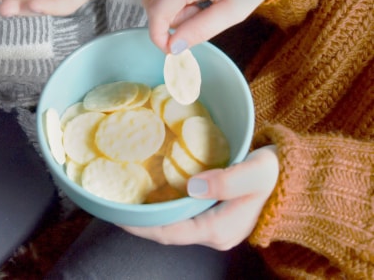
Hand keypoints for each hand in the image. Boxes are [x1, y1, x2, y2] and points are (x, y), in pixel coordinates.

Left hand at [123, 146, 278, 249]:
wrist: (296, 177)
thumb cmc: (277, 173)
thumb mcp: (256, 172)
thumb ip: (227, 180)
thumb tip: (192, 186)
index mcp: (219, 229)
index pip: (169, 232)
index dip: (139, 224)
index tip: (115, 211)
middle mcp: (212, 232)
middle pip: (165, 230)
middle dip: (137, 219)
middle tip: (110, 199)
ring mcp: (212, 224)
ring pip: (170, 222)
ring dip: (146, 210)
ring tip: (122, 193)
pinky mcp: (213, 212)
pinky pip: (179, 211)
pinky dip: (161, 202)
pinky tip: (148, 187)